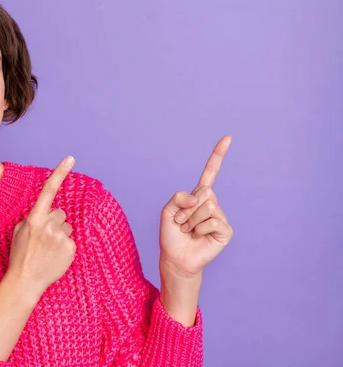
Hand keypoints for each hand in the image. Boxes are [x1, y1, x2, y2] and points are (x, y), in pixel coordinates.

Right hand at [6, 156, 76, 296]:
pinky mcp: (70, 248)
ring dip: (60, 234)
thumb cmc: (20, 255)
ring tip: (48, 249)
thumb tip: (47, 212)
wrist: (25, 281)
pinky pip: (71, 240)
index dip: (60, 173)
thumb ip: (34, 217)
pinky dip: (64, 247)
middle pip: (60, 213)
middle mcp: (48, 225)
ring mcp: (60, 237)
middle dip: (55, 222)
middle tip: (44, 238)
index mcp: (34, 218)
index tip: (71, 159)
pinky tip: (54, 256)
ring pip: (67, 227)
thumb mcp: (19, 231)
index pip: (49, 190)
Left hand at [159, 135, 233, 278]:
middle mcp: (211, 203)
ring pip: (207, 206)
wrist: (175, 257)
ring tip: (189, 231)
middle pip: (204, 191)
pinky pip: (213, 221)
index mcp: (197, 196)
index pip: (210, 173)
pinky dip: (200, 229)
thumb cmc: (171, 235)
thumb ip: (178, 198)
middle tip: (182, 223)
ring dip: (191, 220)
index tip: (228, 138)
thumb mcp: (166, 211)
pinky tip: (199, 236)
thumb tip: (200, 197)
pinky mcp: (225, 230)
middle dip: (186, 209)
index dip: (218, 156)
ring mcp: (220, 216)